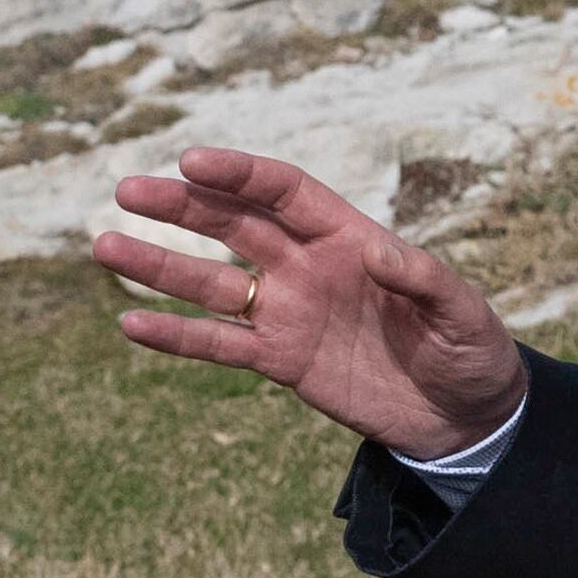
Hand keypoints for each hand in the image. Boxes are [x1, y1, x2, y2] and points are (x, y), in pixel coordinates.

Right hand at [96, 149, 527, 459]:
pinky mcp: (280, 361)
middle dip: (182, 206)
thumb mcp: (463, 314)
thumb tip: (377, 252)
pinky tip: (130, 324)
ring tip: (104, 245)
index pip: (285, 194)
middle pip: (234, 226)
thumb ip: (423, 279)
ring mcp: (290, 313)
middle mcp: (310, 267)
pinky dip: (175, 337)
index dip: (240, 175)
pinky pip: (219, 345)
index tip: (191, 160)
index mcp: (352, 239)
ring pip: (211, 282)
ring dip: (159, 265)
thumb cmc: (473, 353)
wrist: (466, 417)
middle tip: (127, 190)